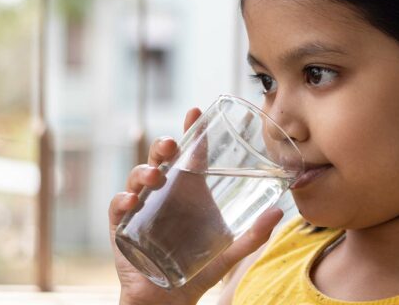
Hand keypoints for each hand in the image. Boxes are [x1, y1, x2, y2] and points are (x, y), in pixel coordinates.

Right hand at [109, 108, 283, 304]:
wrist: (170, 298)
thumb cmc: (199, 268)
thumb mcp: (230, 250)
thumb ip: (254, 234)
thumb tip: (280, 211)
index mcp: (190, 191)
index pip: (190, 154)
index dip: (192, 131)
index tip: (195, 111)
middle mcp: (166, 193)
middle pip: (161, 159)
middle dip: (163, 145)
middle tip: (172, 144)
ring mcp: (143, 207)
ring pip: (138, 177)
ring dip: (143, 170)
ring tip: (155, 175)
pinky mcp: (123, 226)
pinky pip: (118, 207)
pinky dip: (122, 201)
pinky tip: (130, 203)